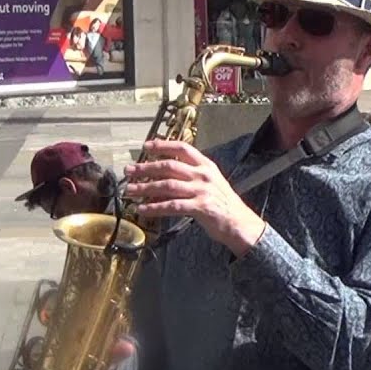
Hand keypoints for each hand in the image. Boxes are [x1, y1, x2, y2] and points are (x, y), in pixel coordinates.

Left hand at [123, 139, 266, 256]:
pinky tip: (143, 209)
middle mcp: (203, 175)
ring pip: (167, 185)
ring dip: (145, 188)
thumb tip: (164, 173)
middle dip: (146, 168)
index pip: (182, 148)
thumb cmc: (223, 204)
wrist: (240, 223)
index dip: (163, 145)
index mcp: (206, 166)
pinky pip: (172, 205)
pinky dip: (155, 207)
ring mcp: (202, 191)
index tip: (146, 146)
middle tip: (129, 171)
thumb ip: (192, 175)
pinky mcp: (200, 207)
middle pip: (169, 166)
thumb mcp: (211, 182)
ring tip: (130, 190)